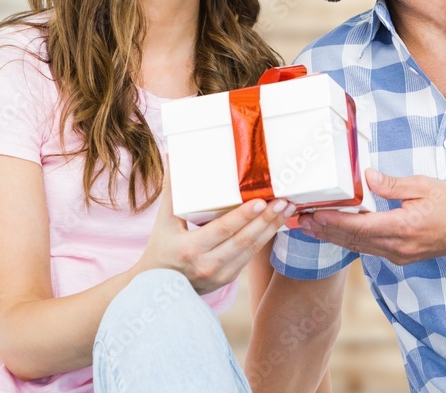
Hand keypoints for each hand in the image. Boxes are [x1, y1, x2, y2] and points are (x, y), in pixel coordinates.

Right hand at [138, 170, 294, 293]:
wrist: (158, 288)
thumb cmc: (161, 249)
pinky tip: (276, 223)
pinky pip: (250, 255)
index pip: (222, 230)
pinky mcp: (229, 278)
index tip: (260, 201)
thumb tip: (174, 157)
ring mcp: (220, 275)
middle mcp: (207, 264)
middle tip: (284, 201)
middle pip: (243, 241)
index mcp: (190, 248)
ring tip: (287, 209)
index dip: (242, 217)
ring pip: (251, 250)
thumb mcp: (164, 222)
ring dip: (271, 228)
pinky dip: (264, 238)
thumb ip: (172, 190)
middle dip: (266, 220)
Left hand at [297, 169, 445, 264]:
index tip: (314, 214)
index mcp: (402, 227)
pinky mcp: (399, 256)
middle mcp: (397, 246)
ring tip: (309, 228)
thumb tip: (367, 177)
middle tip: (299, 220)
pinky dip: (349, 240)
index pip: (360, 226)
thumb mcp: (424, 186)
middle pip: (352, 240)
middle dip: (324, 230)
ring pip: (357, 247)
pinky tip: (335, 233)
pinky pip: (368, 249)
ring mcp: (397, 255)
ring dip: (332, 237)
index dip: (334, 221)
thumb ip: (393, 184)